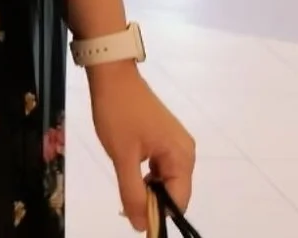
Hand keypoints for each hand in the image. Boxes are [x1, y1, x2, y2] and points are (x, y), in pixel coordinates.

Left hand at [90, 66, 194, 230]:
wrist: (112, 75)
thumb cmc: (118, 114)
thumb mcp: (122, 156)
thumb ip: (132, 193)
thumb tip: (142, 226)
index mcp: (182, 157)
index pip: (179, 200)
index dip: (160, 215)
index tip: (137, 220)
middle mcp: (186, 152)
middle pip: (174, 191)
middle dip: (153, 202)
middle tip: (125, 205)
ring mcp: (176, 143)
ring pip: (165, 180)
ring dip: (147, 189)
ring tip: (125, 189)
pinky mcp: (164, 138)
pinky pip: (160, 166)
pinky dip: (146, 175)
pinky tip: (130, 173)